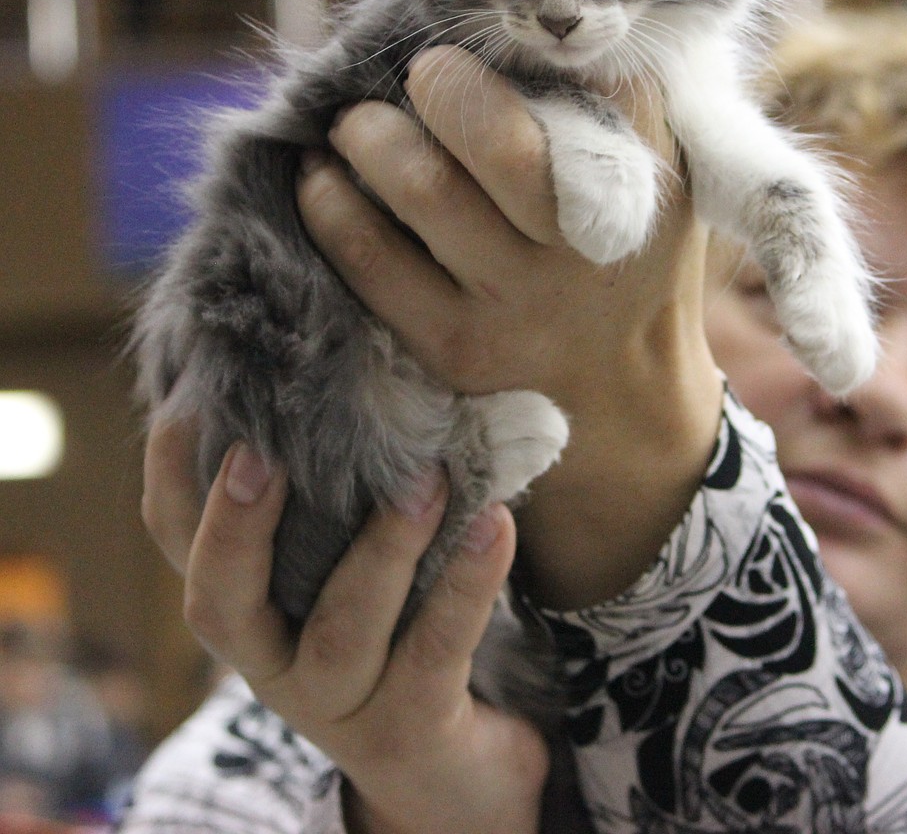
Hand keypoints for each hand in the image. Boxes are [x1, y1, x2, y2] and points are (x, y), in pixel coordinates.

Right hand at [182, 437, 547, 833]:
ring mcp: (337, 704)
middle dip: (236, 526)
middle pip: (221, 602)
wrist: (450, 771)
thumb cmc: (392, 632)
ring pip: (342, 628)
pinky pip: (435, 651)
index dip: (172, 474)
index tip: (187, 398)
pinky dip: (466, 583)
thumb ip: (332, 494)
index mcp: (249, 610)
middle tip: (262, 451)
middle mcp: (271, 663)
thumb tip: (343, 375)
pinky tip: (494, 524)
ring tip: (428, 480)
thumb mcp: (343, 567)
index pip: (180, 544)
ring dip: (382, 547)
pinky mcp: (409, 726)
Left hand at [297, 46, 723, 608]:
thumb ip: (616, 115)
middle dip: (437, 81)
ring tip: (359, 126)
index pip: (594, 81)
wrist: (622, 399)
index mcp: (641, 188)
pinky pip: (367, 256)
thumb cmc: (622, 264)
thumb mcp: (657, 189)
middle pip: (495, 133)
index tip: (498, 45)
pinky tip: (325, 180)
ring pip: (420, 185)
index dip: (531, 49)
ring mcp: (517, 303)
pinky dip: (328, 202)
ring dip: (368, 133)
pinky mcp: (453, 348)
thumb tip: (514, 35)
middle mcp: (585, 246)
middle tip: (420, 77)